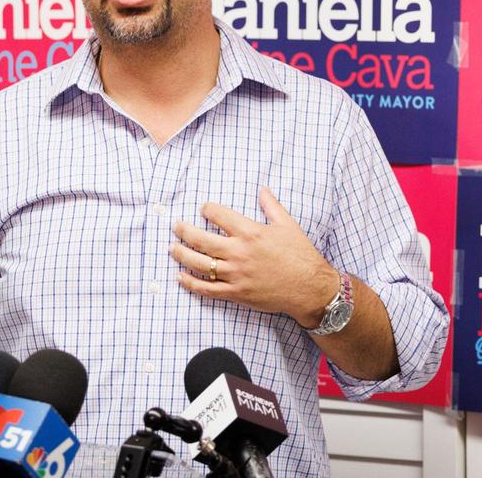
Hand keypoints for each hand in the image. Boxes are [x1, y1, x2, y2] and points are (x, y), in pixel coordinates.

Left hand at [169, 187, 338, 325]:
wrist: (309, 288)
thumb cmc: (300, 255)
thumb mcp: (288, 225)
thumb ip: (272, 206)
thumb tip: (263, 189)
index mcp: (250, 232)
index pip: (218, 215)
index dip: (207, 209)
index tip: (204, 209)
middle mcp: (239, 252)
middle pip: (201, 240)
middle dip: (184, 231)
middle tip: (176, 227)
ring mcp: (236, 274)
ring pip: (200, 264)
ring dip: (182, 255)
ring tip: (172, 248)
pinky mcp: (236, 293)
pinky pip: (208, 289)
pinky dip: (191, 283)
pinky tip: (181, 277)